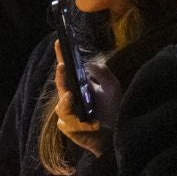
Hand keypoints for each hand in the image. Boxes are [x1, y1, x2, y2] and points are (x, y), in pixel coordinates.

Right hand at [52, 40, 108, 157]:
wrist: (117, 134)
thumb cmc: (113, 111)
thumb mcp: (112, 88)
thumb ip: (103, 73)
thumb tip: (88, 64)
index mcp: (78, 87)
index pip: (67, 70)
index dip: (62, 56)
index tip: (59, 41)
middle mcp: (70, 99)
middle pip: (61, 86)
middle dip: (61, 76)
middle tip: (63, 65)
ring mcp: (68, 114)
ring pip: (62, 106)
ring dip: (66, 100)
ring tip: (71, 94)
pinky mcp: (70, 129)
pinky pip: (68, 122)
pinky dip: (76, 120)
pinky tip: (87, 121)